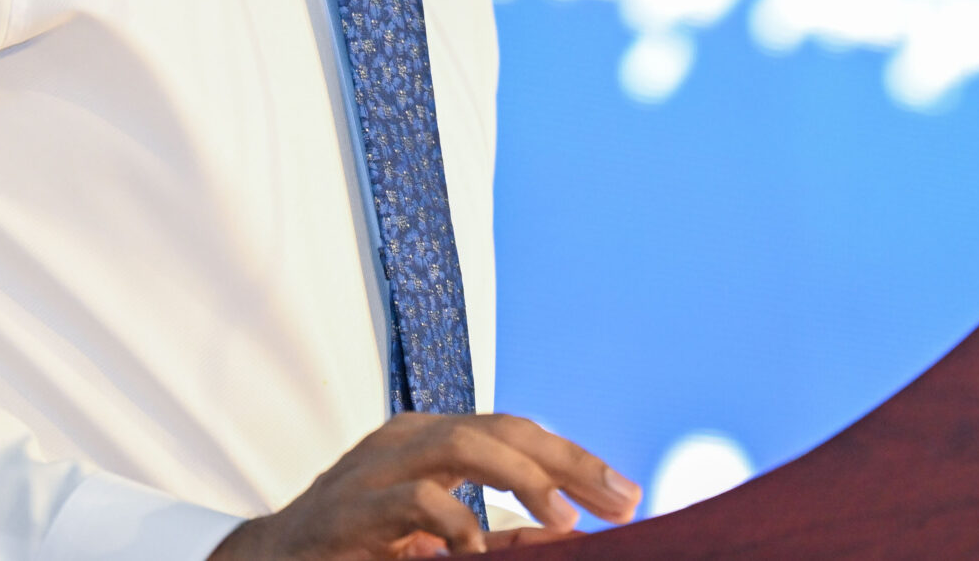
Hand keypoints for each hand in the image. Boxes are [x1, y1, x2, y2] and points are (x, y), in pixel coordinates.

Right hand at [209, 412, 641, 559]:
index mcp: (431, 439)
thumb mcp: (436, 538)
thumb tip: (562, 537)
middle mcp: (408, 438)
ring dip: (524, 481)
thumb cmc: (358, 546)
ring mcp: (377, 467)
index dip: (574, 459)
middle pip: (503, 430)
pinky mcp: (352, 507)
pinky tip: (481, 551)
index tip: (625, 494)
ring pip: (464, 446)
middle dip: (568, 464)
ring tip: (564, 521)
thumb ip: (492, 536)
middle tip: (620, 501)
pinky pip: (415, 502)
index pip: (516, 432)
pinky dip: (456, 525)